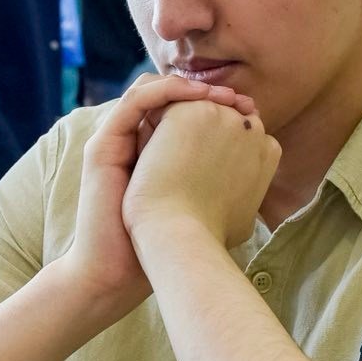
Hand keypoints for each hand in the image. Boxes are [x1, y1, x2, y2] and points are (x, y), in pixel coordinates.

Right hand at [56, 74, 254, 316]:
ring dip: (187, 86)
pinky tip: (196, 97)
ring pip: (150, 90)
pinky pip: (135, 101)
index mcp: (154, 154)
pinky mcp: (103, 147)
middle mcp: (132, 143)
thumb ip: (221, 179)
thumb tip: (258, 162)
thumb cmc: (165, 248)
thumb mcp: (202, 203)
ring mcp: (116, 143)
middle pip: (168, 96)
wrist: (121, 274)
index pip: (182, 110)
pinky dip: (166, 91)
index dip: (216, 104)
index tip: (250, 110)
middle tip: (238, 99)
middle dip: (206, 91)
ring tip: (218, 95)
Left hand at [123, 97, 280, 251]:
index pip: (239, 135)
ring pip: (190, 110)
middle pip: (217, 117)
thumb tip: (243, 202)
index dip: (214, 151)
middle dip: (196, 136)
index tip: (198, 176)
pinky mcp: (189, 111)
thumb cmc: (209, 236)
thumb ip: (247, 192)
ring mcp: (222, 115)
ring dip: (174, 133)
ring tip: (163, 169)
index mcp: (268, 149)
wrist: (181, 235)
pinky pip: (164, 110)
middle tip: (175, 172)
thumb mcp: (246, 215)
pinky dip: (153, 132)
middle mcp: (251, 126)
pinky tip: (151, 161)